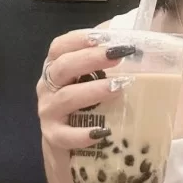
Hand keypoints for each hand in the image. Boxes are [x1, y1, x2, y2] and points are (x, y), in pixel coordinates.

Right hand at [36, 29, 134, 153]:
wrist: (68, 147)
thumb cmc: (86, 104)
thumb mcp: (93, 78)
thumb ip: (107, 57)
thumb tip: (135, 35)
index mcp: (57, 67)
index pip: (60, 46)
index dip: (79, 39)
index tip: (102, 37)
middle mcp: (48, 86)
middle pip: (63, 67)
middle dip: (90, 59)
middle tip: (118, 56)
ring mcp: (48, 111)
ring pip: (66, 97)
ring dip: (92, 91)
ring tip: (118, 88)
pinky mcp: (54, 137)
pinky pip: (66, 135)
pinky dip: (83, 133)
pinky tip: (103, 132)